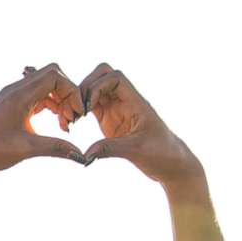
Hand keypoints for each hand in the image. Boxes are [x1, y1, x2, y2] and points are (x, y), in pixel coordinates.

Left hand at [0, 65, 84, 181]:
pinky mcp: (10, 104)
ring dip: (59, 100)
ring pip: (44, 85)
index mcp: (18, 95)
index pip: (55, 77)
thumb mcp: (27, 149)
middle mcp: (14, 90)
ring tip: (65, 123)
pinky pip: (36, 95)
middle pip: (52, 75)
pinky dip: (49, 104)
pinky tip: (54, 122)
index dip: (72, 92)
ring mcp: (11, 95)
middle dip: (67, 93)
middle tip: (72, 117)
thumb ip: (57, 148)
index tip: (77, 114)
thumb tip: (82, 156)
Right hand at [80, 63, 203, 187]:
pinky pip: (91, 106)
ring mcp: (117, 109)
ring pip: (93, 90)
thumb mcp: (136, 151)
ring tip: (70, 119)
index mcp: (136, 102)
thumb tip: (86, 155)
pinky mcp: (109, 120)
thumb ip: (110, 149)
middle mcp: (125, 101)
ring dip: (79, 99)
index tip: (88, 107)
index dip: (97, 86)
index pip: (115, 77)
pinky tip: (71, 125)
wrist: (171, 164)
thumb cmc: (162, 154)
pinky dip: (78, 111)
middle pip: (102, 76)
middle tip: (75, 110)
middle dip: (84, 88)